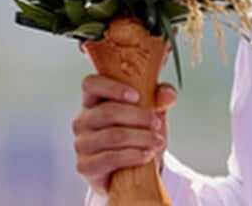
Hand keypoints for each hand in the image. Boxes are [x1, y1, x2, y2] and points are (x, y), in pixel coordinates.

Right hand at [72, 74, 177, 195]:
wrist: (130, 168)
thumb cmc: (135, 133)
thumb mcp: (149, 111)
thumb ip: (158, 98)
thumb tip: (169, 94)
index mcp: (93, 100)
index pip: (91, 84)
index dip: (112, 88)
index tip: (137, 96)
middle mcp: (83, 120)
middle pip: (108, 111)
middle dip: (139, 117)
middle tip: (157, 123)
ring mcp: (82, 143)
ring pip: (112, 136)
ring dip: (141, 138)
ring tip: (156, 141)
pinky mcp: (85, 165)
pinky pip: (110, 158)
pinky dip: (133, 156)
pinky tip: (146, 154)